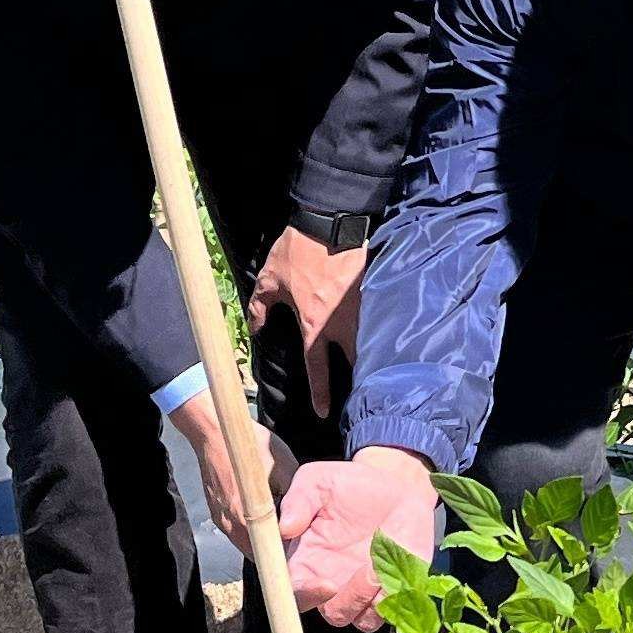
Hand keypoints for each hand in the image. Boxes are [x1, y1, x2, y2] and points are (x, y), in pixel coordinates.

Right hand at [168, 383, 295, 551]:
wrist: (214, 432)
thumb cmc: (250, 446)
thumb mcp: (287, 469)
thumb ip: (297, 500)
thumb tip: (306, 521)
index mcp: (247, 518)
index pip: (268, 556)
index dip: (285, 559)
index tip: (299, 555)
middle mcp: (230, 525)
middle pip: (257, 554)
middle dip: (276, 552)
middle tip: (296, 542)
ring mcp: (221, 521)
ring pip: (247, 544)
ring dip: (264, 541)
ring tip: (282, 528)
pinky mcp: (217, 514)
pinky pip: (238, 531)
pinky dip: (252, 530)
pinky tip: (264, 515)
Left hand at [247, 226, 368, 415]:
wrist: (329, 219)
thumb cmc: (297, 251)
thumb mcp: (269, 280)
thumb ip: (260, 308)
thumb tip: (255, 328)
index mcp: (316, 324)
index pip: (318, 368)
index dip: (321, 393)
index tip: (325, 413)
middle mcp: (343, 322)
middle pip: (356, 360)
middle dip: (358, 379)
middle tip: (358, 393)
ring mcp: (363, 307)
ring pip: (369, 340)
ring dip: (369, 354)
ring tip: (370, 368)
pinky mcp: (373, 290)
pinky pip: (375, 317)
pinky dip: (374, 328)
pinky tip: (376, 332)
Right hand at [278, 446, 437, 629]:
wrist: (393, 486)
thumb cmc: (347, 485)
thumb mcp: (317, 481)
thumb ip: (298, 501)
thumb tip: (284, 527)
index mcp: (304, 563)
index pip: (293, 595)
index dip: (305, 596)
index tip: (325, 583)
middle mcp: (330, 584)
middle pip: (332, 615)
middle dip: (348, 601)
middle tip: (366, 571)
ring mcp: (362, 592)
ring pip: (361, 620)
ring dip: (374, 599)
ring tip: (382, 564)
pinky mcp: (391, 592)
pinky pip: (391, 611)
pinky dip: (395, 596)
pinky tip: (398, 567)